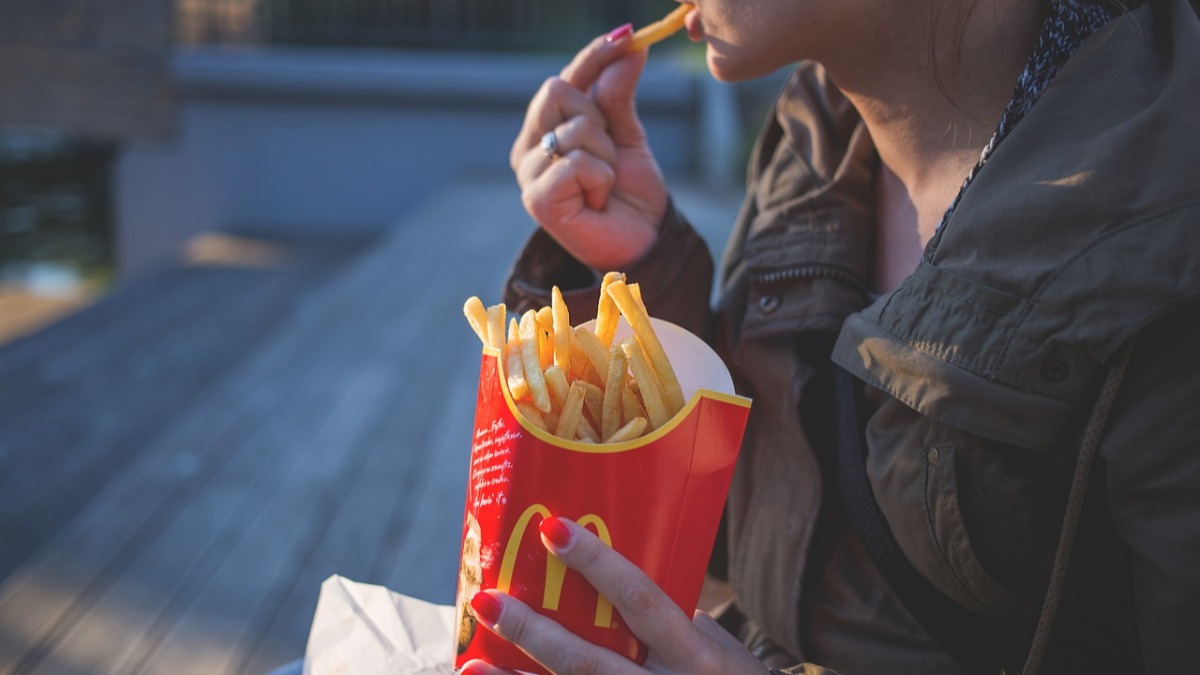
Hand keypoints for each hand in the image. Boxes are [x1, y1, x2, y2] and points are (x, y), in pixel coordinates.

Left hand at [461, 516, 767, 674]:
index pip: (642, 600)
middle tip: (487, 600)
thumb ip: (684, 628)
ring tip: (469, 663)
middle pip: (589, 662)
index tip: (552, 529)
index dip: (597, 565)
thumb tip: (631, 595)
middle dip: (532, 631)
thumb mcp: (731, 659)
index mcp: (698, 658)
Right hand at [510, 27, 668, 270]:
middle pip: (557, 90)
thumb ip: (619, 94)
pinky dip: (601, 178)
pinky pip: (577, 162)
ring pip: (574, 128)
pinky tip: (598, 201)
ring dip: (606, 156)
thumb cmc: (630, 194)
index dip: (592, 56)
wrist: (643, 242)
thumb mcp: (628, 135)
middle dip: (599, 118)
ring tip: (605, 185)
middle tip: (610, 155)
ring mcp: (528, 175)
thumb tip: (629, 45)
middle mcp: (528, 149)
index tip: (627, 35)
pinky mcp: (537, 200)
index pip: (563, 79)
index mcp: (544, 130)